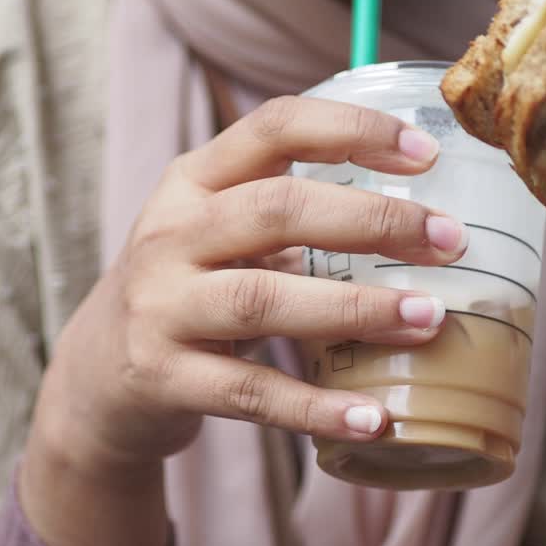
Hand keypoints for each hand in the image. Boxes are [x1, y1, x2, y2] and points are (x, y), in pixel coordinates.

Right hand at [40, 96, 464, 467]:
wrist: (96, 376)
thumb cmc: (186, 292)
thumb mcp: (215, 231)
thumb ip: (288, 210)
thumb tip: (418, 211)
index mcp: (192, 181)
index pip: (274, 127)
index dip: (353, 130)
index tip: (427, 154)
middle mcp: (169, 234)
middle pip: (276, 209)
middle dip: (372, 222)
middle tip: (449, 243)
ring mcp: (160, 306)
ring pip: (264, 299)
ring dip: (355, 308)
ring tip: (427, 320)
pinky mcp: (161, 377)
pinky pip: (250, 393)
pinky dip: (316, 408)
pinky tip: (374, 418)